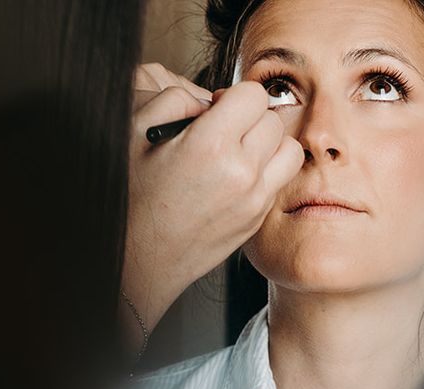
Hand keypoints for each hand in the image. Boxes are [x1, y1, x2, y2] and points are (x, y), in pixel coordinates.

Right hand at [122, 63, 303, 342]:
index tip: (218, 107)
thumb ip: (173, 100)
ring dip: (270, 144)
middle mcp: (241, 173)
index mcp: (211, 145)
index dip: (234, 95)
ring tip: (241, 150)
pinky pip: (279, 182)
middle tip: (227, 129)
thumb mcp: (135, 132)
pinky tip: (237, 177)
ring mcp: (254, 200)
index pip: (254, 95)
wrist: (142, 257)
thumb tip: (205, 98)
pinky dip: (267, 172)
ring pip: (290, 152)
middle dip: (253, 118)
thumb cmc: (133, 197)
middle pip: (275, 122)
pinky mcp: (258, 220)